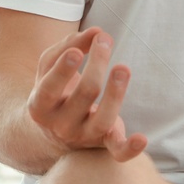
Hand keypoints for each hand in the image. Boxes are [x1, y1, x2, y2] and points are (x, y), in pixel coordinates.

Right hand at [29, 26, 145, 161]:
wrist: (53, 131)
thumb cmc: (54, 89)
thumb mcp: (50, 66)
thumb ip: (70, 44)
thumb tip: (97, 31)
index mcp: (40, 106)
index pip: (50, 89)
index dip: (63, 71)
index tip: (78, 52)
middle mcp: (60, 125)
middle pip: (85, 94)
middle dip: (97, 65)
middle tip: (105, 40)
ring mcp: (83, 137)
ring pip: (103, 120)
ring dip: (116, 93)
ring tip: (123, 67)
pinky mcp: (103, 144)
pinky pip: (117, 152)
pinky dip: (130, 149)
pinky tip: (142, 139)